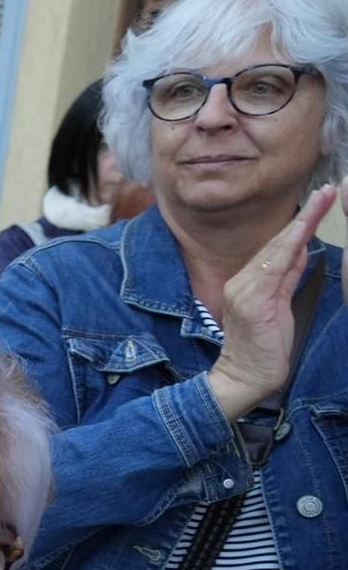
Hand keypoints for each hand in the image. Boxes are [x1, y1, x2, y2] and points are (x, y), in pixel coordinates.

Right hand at [211, 180, 341, 420]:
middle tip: (328, 189)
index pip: (278, 247)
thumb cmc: (263, 349)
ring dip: (301, 223)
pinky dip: (288, 247)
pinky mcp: (251, 303)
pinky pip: (273, 270)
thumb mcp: (278, 309)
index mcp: (249, 283)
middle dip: (305, 215)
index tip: (322, 199)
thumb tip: (299, 252)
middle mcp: (242, 282)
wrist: (243, 379)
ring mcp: (244, 291)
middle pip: (278, 242)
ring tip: (323, 200)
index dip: (300, 223)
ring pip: (276, 250)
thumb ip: (285, 280)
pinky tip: (302, 230)